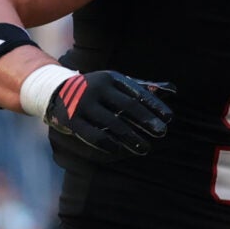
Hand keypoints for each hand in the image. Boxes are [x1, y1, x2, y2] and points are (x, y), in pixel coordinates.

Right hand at [36, 69, 172, 159]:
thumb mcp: (116, 84)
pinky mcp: (72, 120)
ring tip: (145, 148)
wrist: (56, 91)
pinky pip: (94, 135)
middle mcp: (97, 88)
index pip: (137, 92)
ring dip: (131, 137)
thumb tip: (173, 90)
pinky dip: (108, 144)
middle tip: (162, 133)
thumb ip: (142, 88)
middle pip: (127, 107)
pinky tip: (119, 150)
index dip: (154, 105)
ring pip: (112, 123)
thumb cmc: (97, 90)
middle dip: (146, 121)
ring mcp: (83, 104)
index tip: (169, 118)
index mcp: (111, 78)